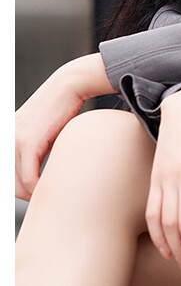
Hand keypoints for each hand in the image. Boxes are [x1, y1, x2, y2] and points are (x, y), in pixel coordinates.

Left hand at [15, 54, 112, 199]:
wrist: (69, 86)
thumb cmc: (63, 110)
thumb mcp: (44, 133)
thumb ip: (36, 152)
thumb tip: (40, 176)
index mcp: (7, 138)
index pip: (6, 175)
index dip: (19, 189)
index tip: (37, 194)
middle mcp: (6, 139)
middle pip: (9, 183)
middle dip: (26, 195)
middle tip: (45, 198)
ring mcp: (14, 140)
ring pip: (17, 183)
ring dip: (34, 195)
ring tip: (50, 195)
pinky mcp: (28, 141)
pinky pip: (29, 177)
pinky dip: (39, 188)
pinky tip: (51, 187)